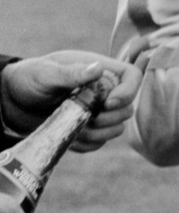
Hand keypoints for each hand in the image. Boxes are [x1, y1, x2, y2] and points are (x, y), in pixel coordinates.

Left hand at [0, 52, 142, 150]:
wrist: (13, 102)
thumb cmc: (28, 79)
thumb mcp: (46, 73)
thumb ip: (71, 73)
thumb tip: (98, 68)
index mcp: (99, 70)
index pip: (132, 77)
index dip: (128, 92)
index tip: (108, 103)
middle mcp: (103, 91)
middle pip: (128, 107)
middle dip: (110, 117)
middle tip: (87, 117)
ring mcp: (96, 112)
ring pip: (117, 128)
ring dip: (98, 133)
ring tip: (75, 127)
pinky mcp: (87, 130)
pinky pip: (99, 143)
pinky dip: (87, 144)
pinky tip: (69, 136)